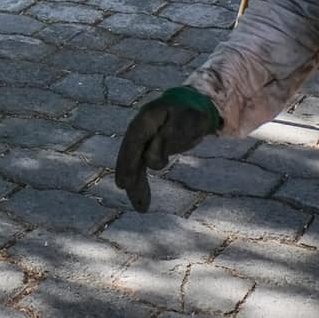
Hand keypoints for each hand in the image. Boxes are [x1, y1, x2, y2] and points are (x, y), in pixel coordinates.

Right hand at [114, 86, 221, 212]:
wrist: (193, 109)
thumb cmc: (191, 115)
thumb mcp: (187, 122)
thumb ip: (171, 135)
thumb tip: (151, 156)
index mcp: (147, 118)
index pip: (135, 139)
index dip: (128, 159)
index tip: (124, 180)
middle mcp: (140, 129)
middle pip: (130, 153)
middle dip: (128, 172)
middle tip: (125, 189)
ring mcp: (142, 141)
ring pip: (135, 164)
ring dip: (135, 185)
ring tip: (141, 208)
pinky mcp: (147, 150)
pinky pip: (141, 169)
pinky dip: (141, 185)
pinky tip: (142, 204)